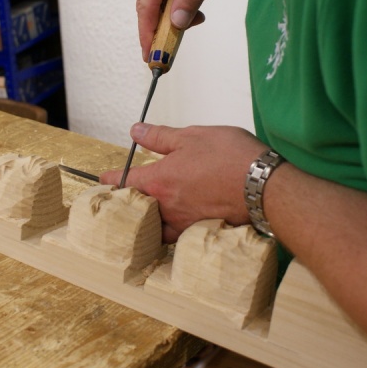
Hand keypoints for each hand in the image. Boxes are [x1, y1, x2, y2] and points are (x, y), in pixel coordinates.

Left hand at [100, 123, 264, 242]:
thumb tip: (136, 130)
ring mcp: (182, 223)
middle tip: (120, 198)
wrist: (264, 186)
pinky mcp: (199, 232)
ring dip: (145, 221)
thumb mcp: (192, 136)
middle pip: (134, 209)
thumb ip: (160, 137)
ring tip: (143, 214)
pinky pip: (175, 237)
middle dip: (124, 203)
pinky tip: (172, 225)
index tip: (103, 178)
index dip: (110, 179)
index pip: (123, 182)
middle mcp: (166, 206)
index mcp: (159, 181)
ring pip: (153, 227)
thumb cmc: (231, 157)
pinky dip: (167, 232)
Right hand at [132, 0, 238, 59]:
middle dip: (165, 25)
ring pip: (155, 2)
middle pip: (148, 5)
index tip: (150, 58)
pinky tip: (193, 2)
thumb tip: (177, 23)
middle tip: (180, 43)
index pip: (146, 3)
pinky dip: (176, 3)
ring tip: (199, 10)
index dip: (148, 33)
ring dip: (175, 12)